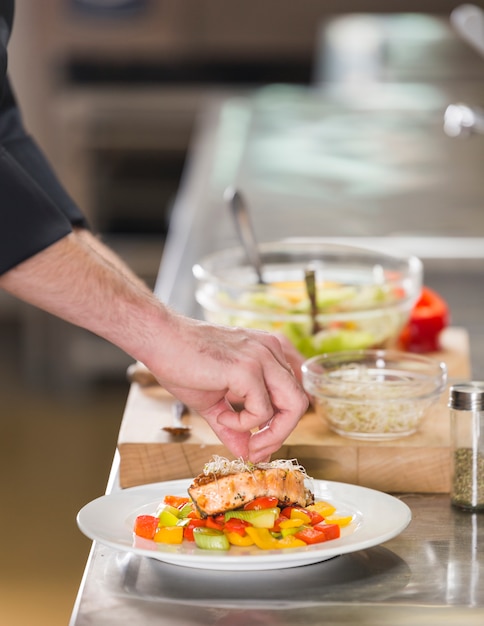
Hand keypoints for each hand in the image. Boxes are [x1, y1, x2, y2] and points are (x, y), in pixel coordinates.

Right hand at [145, 315, 308, 462]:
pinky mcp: (247, 369)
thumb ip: (234, 426)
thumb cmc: (182, 362)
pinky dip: (242, 424)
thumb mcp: (215, 401)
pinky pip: (262, 411)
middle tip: (256, 450)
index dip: (280, 425)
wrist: (160, 341)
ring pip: (293, 407)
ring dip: (270, 434)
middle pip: (299, 402)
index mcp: (268, 353)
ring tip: (244, 440)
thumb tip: (246, 453)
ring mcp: (262, 358)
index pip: (292, 394)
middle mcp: (271, 351)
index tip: (258, 444)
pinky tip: (221, 417)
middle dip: (281, 434)